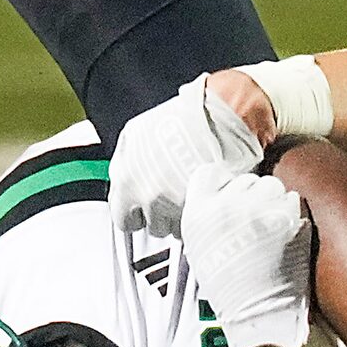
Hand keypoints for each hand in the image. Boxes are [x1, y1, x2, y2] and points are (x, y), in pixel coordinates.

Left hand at [110, 75, 269, 238]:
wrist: (224, 117)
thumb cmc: (184, 118)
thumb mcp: (137, 131)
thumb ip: (126, 162)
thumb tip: (126, 175)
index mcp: (127, 181)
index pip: (123, 220)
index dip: (135, 214)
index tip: (143, 209)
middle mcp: (149, 199)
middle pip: (152, 227)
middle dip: (161, 215)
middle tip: (172, 194)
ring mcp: (176, 208)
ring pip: (175, 229)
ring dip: (182, 216)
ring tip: (191, 192)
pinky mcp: (202, 211)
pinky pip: (197, 226)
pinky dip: (201, 216)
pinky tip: (205, 197)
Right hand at [180, 165, 315, 346]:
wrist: (257, 315)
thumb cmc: (229, 287)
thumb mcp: (200, 249)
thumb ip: (208, 216)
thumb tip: (223, 194)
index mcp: (198, 214)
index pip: (209, 173)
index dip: (223, 184)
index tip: (231, 196)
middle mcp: (225, 207)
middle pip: (244, 179)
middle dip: (252, 196)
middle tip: (255, 223)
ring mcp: (257, 210)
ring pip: (271, 184)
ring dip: (274, 201)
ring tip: (272, 229)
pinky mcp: (285, 219)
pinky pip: (292, 199)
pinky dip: (292, 213)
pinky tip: (286, 234)